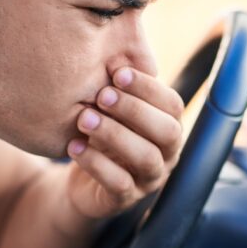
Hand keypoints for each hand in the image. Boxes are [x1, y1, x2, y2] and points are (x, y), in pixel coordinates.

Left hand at [65, 67, 183, 219]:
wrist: (83, 182)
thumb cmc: (102, 134)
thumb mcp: (111, 109)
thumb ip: (118, 86)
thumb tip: (112, 48)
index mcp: (168, 126)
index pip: (172, 105)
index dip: (148, 88)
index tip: (117, 73)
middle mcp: (166, 153)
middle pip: (167, 131)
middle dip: (135, 110)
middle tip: (102, 95)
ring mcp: (149, 179)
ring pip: (145, 158)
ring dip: (114, 134)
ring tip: (84, 118)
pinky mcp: (125, 199)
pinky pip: (119, 184)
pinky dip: (95, 163)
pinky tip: (74, 146)